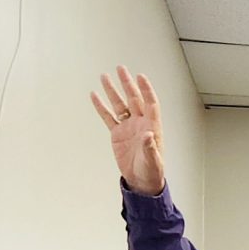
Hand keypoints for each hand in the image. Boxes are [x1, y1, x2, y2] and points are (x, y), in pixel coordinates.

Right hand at [91, 65, 166, 194]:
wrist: (141, 181)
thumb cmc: (151, 171)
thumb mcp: (153, 161)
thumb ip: (150, 148)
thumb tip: (149, 134)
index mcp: (152, 126)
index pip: (150, 103)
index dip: (145, 90)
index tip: (140, 77)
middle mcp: (140, 123)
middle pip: (133, 98)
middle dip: (127, 83)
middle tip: (121, 69)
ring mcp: (128, 127)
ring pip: (119, 104)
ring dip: (113, 91)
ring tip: (105, 77)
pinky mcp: (117, 134)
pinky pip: (108, 117)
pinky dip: (101, 107)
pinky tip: (95, 96)